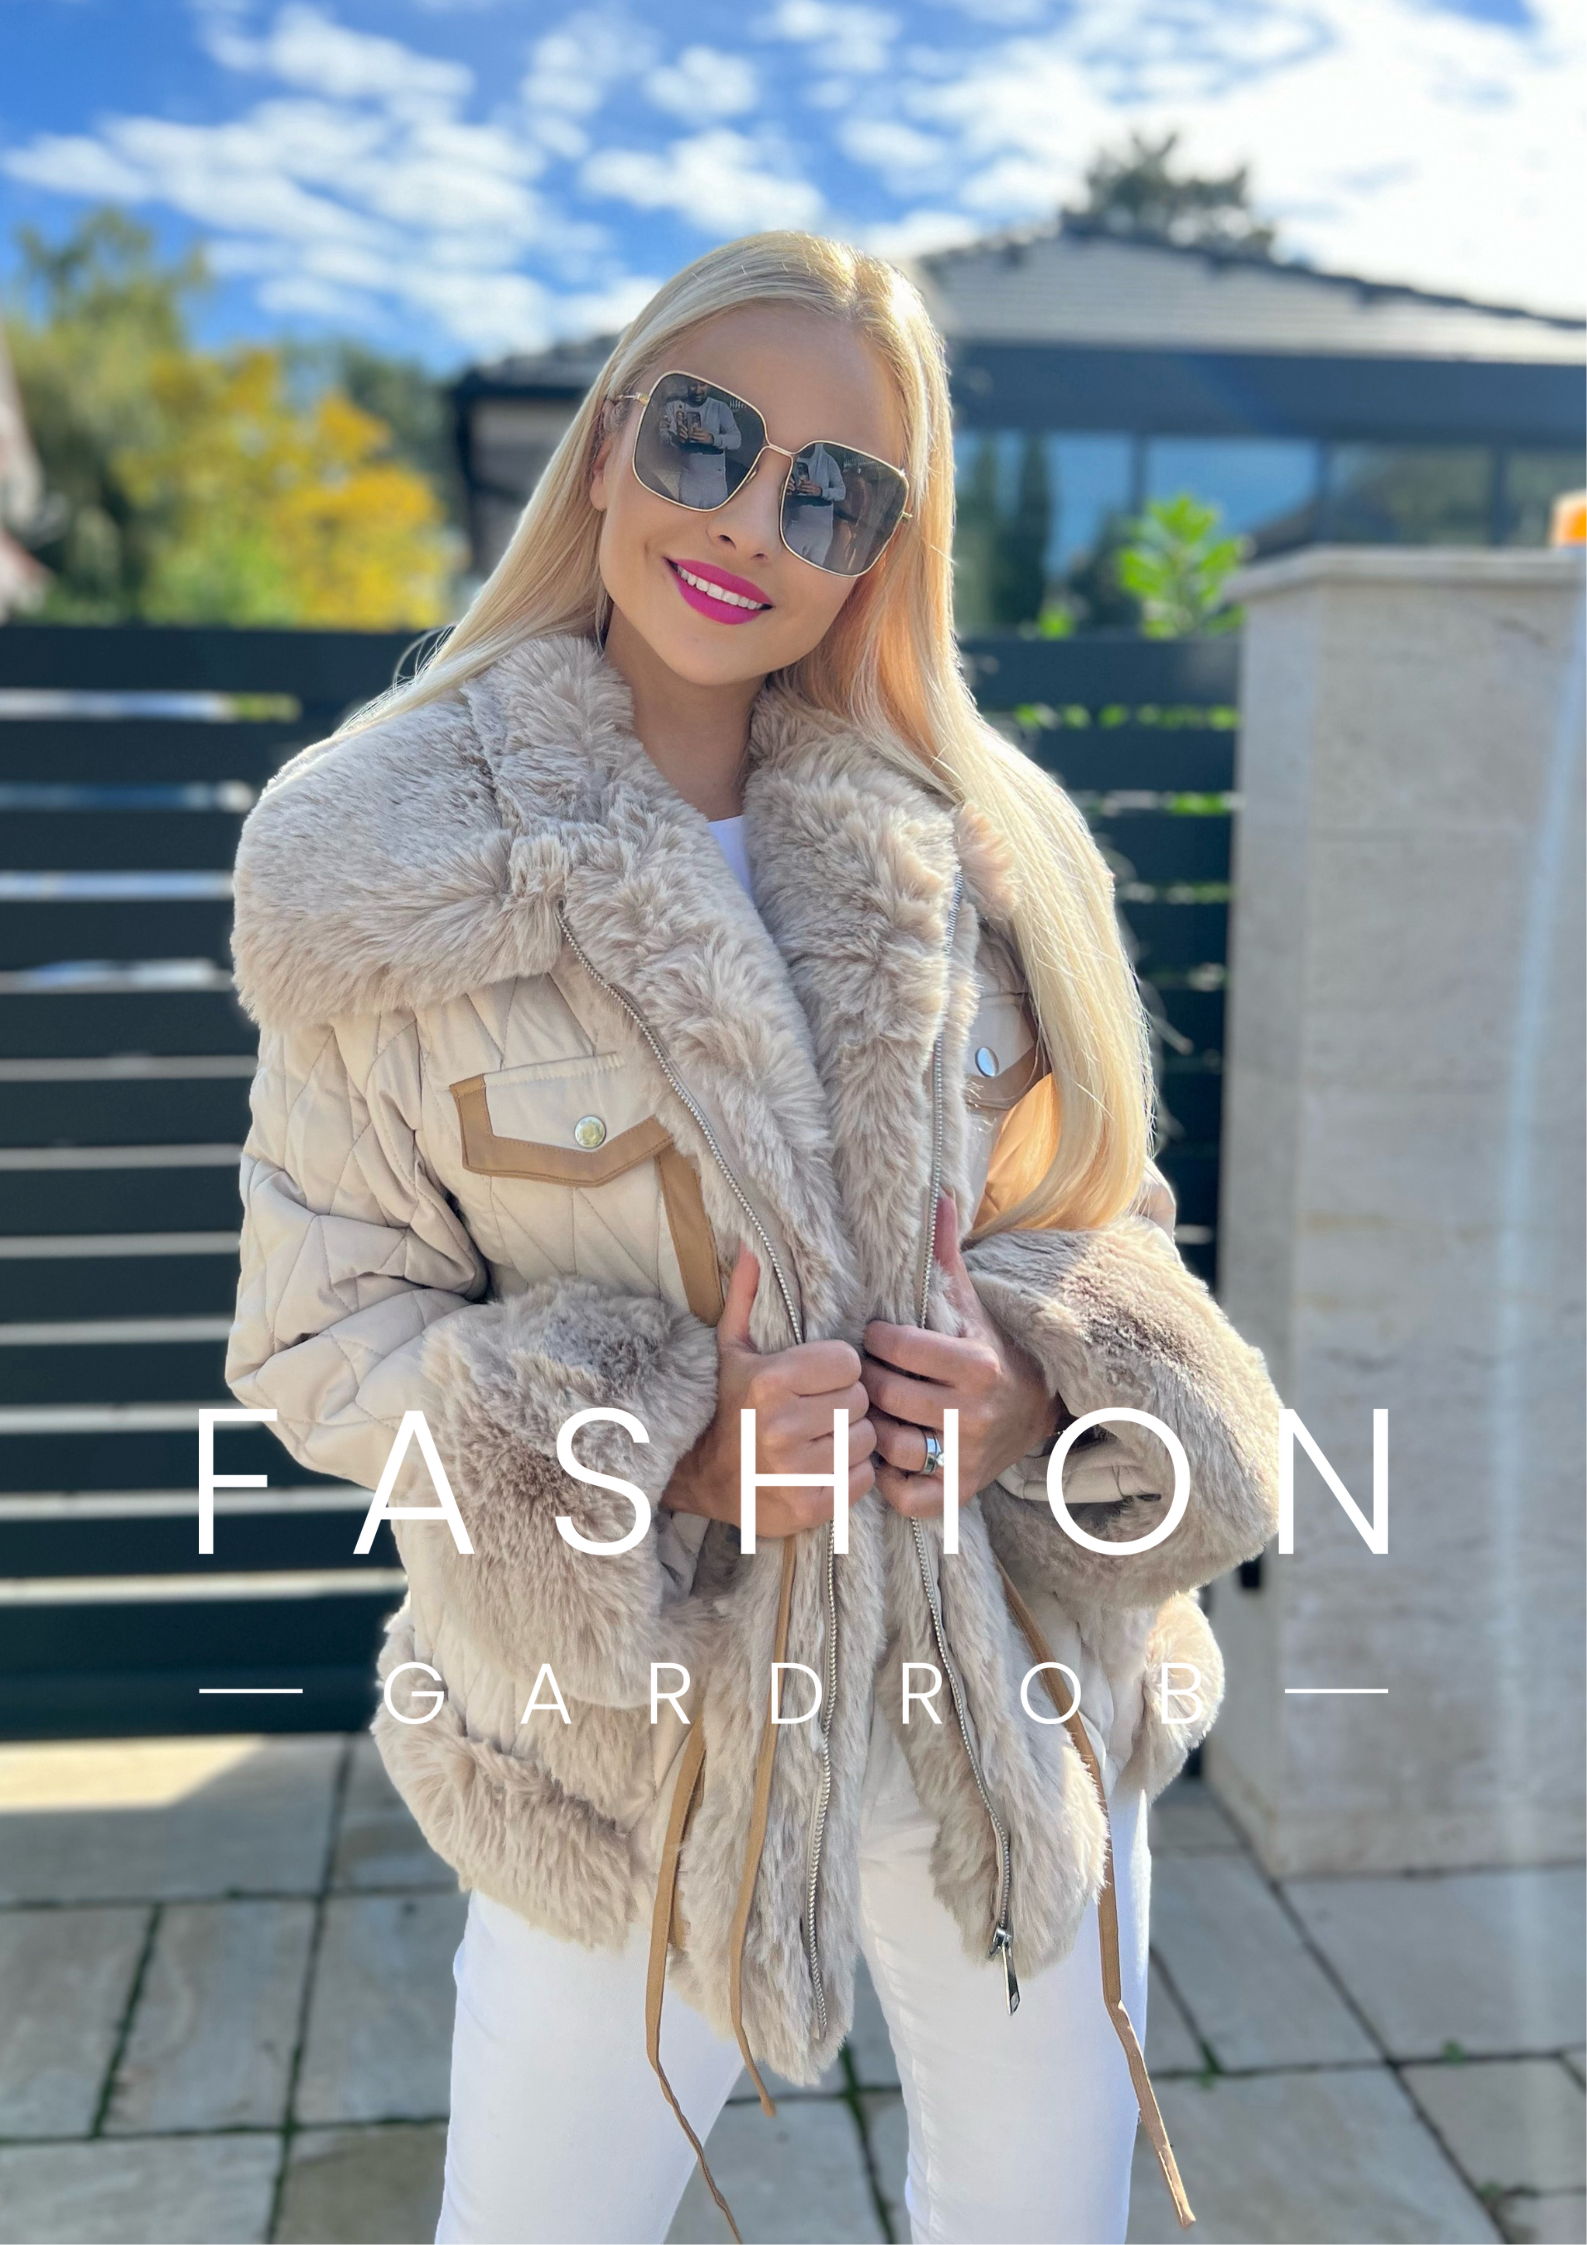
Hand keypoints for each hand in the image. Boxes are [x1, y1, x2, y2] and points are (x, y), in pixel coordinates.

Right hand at [663, 1246, 875, 1536]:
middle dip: (846, 1403)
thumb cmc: (726, 1407)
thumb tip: (751, 1246)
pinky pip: (862, 1478)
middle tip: (819, 1410)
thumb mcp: (731, 1350)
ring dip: (851, 1438)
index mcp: (770, 1381)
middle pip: (859, 1401)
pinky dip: (851, 1473)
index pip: (849, 1363)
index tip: (819, 1380)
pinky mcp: (809, 1506)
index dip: (839, 1370)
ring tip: (821, 1437)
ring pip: (864, 1439)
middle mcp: (781, 1426)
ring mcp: (795, 1471)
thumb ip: (748, 1298)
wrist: (699, 1479)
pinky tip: (823, 1465)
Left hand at [862, 1191, 1059, 1518]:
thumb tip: (939, 1195)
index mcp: (976, 1364)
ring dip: (872, 1427)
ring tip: (870, 1409)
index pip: (896, 1347)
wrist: (1035, 1409)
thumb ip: (943, 1256)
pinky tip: (885, 1452)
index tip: (875, 1338)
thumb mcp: (966, 1302)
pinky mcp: (959, 1493)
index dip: (875, 1340)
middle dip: (868, 1380)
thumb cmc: (984, 1346)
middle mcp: (975, 1414)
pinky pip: (905, 1495)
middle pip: (886, 1395)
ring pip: (890, 1443)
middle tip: (864, 1373)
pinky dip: (888, 1478)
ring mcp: (967, 1458)